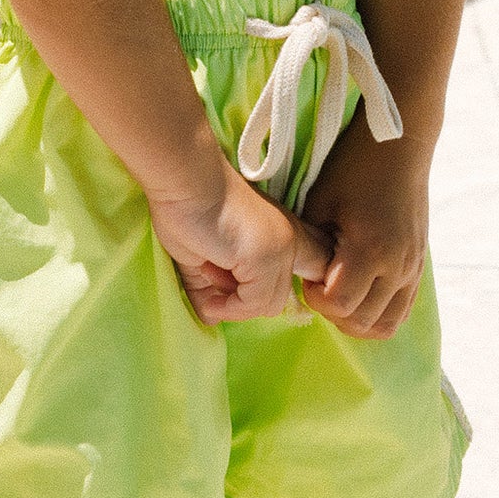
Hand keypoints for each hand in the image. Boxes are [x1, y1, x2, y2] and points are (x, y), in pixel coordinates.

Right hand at [149, 162, 327, 324]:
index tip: (255, 289)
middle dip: (245, 299)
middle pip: (279, 296)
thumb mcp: (202, 256)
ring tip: (208, 275)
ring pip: (268, 304)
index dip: (297, 285)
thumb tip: (211, 318)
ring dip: (234, 303)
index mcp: (282, 231)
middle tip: (214, 279)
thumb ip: (213, 287)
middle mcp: (291, 239)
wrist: (182, 179)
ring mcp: (282, 248)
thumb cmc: (187, 206)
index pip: (316, 264)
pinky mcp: (267, 257)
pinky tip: (210, 292)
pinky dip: (229, 307)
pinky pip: (253, 303)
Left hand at [296, 128, 428, 338]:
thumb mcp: (320, 203)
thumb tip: (302, 277)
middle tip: (319, 284)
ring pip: (386, 326)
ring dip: (357, 319)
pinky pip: (402, 310)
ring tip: (340, 292)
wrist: (400, 146)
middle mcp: (398, 267)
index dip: (315, 297)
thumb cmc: (353, 168)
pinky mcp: (419, 267)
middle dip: (333, 312)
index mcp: (370, 250)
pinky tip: (360, 291)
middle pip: (361, 322)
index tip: (307, 273)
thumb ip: (312, 248)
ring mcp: (413, 269)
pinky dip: (378, 312)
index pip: (339, 305)